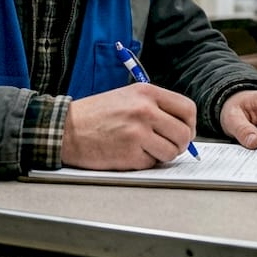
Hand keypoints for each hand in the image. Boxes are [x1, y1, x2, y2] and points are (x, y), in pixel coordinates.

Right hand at [60, 82, 196, 170]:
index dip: (190, 124)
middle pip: (184, 134)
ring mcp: (138, 133)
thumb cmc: (96, 114)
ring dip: (162, 155)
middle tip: (168, 146)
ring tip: (145, 148)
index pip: (187, 109)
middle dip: (179, 144)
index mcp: (147, 92)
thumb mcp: (128, 97)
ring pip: (171, 152)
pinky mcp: (130, 154)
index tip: (184, 131)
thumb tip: (183, 127)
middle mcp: (145, 110)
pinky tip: (128, 153)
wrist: (67, 129)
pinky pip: (152, 163)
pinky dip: (143, 162)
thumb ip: (156, 107)